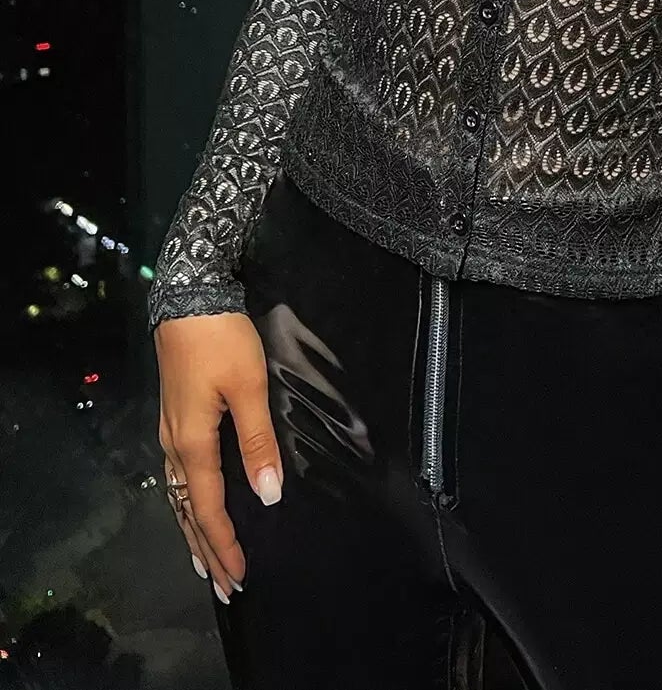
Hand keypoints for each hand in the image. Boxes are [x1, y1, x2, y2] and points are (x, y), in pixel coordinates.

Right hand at [154, 312, 283, 601]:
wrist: (188, 298)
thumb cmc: (222, 340)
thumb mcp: (249, 387)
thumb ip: (258, 442)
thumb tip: (267, 495)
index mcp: (193, 443)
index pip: (208, 508)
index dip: (225, 544)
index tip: (240, 575)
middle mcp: (175, 444)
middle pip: (188, 510)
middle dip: (206, 549)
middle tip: (224, 586)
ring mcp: (171, 430)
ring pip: (180, 495)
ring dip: (194, 530)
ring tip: (205, 561)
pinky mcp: (175, 416)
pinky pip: (179, 476)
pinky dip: (187, 502)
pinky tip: (194, 505)